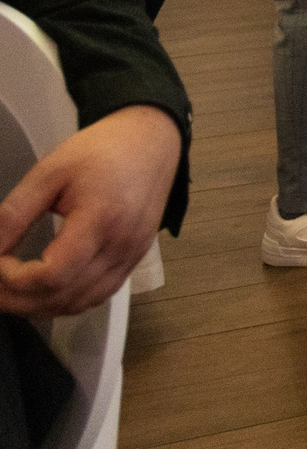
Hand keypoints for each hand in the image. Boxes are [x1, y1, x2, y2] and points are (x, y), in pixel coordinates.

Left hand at [0, 105, 179, 317]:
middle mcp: (121, 246)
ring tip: (11, 292)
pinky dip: (66, 302)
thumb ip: (15, 213)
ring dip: (40, 307)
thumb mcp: (49, 171)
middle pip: (64, 297)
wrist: (152, 141)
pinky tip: (45, 291)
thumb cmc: (100, 151)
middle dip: (18, 300)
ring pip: (81, 303)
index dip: (13, 280)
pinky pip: (98, 295)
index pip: (53, 275)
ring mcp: (132, 256)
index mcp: (101, 219)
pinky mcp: (135, 259)